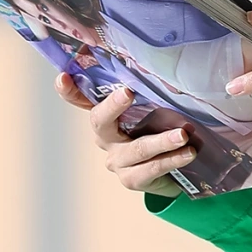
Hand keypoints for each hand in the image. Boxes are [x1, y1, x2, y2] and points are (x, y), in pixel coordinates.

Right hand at [54, 74, 190, 196]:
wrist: (170, 173)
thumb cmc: (159, 132)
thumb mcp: (155, 111)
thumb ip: (153, 96)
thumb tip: (170, 72)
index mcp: (106, 116)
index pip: (82, 100)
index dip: (70, 90)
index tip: (63, 77)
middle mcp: (105, 138)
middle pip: (100, 121)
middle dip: (112, 106)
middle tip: (128, 93)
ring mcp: (116, 160)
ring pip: (137, 148)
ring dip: (162, 140)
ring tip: (182, 134)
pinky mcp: (131, 179)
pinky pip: (152, 168)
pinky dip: (172, 159)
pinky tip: (188, 152)